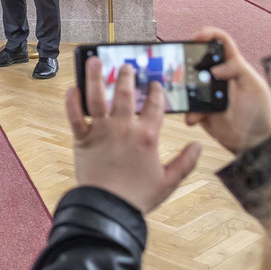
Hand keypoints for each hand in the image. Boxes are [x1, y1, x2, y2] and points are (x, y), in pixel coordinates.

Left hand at [65, 57, 201, 215]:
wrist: (109, 209)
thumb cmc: (138, 197)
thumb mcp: (169, 181)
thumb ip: (186, 162)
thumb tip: (199, 145)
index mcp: (147, 137)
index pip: (155, 106)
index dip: (157, 92)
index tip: (155, 83)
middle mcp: (124, 128)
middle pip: (126, 94)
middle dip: (127, 76)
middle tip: (127, 65)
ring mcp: (101, 131)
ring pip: (97, 97)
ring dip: (97, 77)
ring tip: (96, 61)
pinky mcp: (82, 138)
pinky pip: (74, 115)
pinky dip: (71, 101)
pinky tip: (72, 88)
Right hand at [183, 28, 270, 154]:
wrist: (256, 143)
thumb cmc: (262, 113)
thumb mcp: (254, 86)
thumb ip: (237, 70)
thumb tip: (215, 68)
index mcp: (234, 66)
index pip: (220, 43)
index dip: (208, 35)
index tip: (197, 37)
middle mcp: (219, 78)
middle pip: (198, 60)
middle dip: (187, 61)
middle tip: (182, 67)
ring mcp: (209, 94)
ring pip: (188, 83)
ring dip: (184, 89)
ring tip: (186, 96)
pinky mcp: (202, 111)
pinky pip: (189, 107)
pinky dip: (189, 112)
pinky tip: (195, 117)